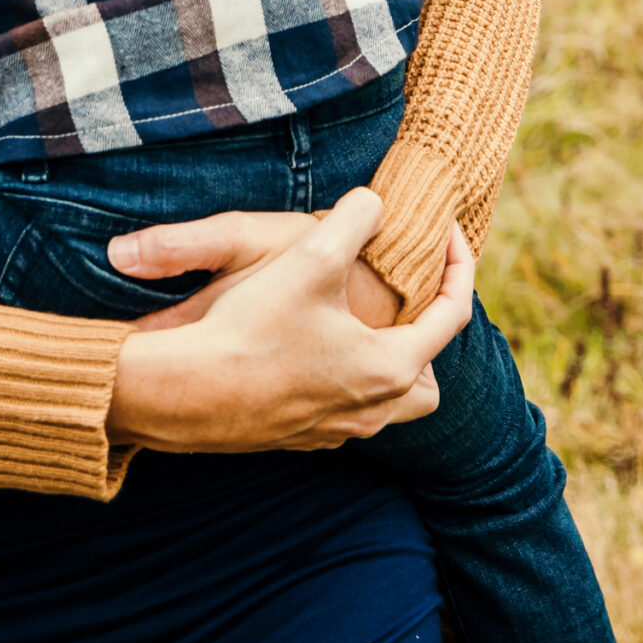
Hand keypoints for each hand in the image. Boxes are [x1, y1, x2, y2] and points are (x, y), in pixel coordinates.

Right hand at [104, 194, 472, 453]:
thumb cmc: (252, 326)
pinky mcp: (294, 439)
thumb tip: (377, 203)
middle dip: (424, 340)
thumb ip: (357, 218)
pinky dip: (341, 382)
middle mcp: (370, 410)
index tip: (448, 230)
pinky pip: (340, 414)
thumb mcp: (311, 255)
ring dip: (382, 364)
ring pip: (384, 405)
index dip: (459, 264)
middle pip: (427, 383)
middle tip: (403, 303)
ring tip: (356, 325)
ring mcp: (333, 432)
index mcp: (390, 367)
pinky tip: (308, 350)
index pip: (452, 317)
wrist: (183, 392)